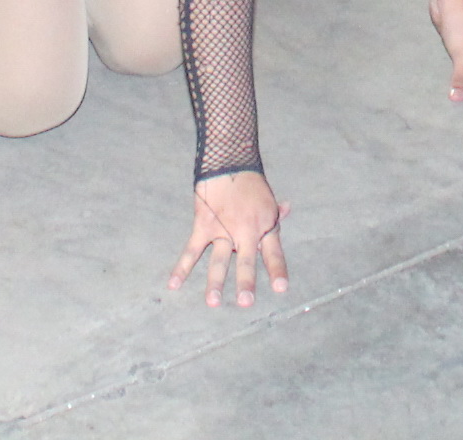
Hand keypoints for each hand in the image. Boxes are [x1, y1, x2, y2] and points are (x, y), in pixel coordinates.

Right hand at [168, 172, 288, 308]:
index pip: (274, 254)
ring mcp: (223, 230)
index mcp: (265, 227)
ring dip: (215, 282)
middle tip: (246, 302)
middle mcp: (245, 232)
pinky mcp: (203, 226)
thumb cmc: (250, 182)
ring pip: (218, 260)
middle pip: (246, 260)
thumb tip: (288, 208)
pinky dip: (181, 267)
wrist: (229, 160)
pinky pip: (192, 250)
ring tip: (212, 302)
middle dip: (246, 282)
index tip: (281, 289)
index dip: (277, 271)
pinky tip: (174, 284)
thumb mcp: (268, 198)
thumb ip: (275, 211)